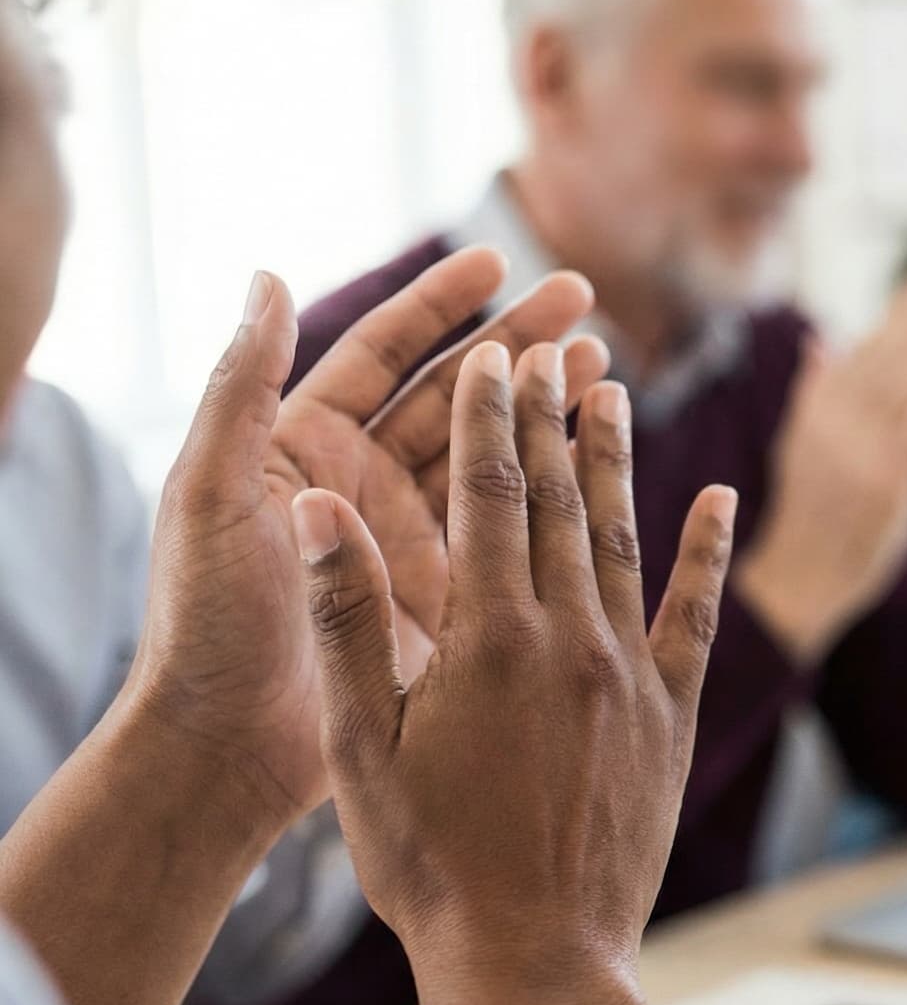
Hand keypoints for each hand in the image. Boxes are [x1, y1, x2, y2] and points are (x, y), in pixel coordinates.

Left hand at [121, 250, 601, 825]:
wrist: (226, 744)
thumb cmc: (204, 620)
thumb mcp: (212, 493)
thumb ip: (241, 387)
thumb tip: (270, 279)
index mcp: (304, 446)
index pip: (382, 354)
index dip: (438, 304)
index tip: (496, 260)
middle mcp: (360, 483)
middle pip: (451, 395)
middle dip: (515, 345)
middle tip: (583, 302)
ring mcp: (406, 541)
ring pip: (489, 456)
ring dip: (543, 409)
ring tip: (604, 366)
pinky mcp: (443, 598)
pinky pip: (507, 533)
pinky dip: (550, 493)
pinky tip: (597, 463)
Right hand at [294, 341, 735, 1004]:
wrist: (537, 956)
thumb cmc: (431, 863)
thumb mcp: (364, 746)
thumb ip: (348, 619)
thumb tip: (318, 505)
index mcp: (489, 640)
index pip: (489, 499)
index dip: (492, 422)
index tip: (493, 358)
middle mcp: (572, 641)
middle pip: (560, 503)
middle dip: (551, 418)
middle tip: (550, 344)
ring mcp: (631, 676)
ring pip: (624, 542)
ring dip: (617, 462)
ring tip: (613, 390)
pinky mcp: (672, 716)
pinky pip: (694, 615)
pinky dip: (705, 553)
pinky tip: (717, 499)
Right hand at [736, 269, 906, 656]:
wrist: (801, 575)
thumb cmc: (813, 510)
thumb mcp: (805, 444)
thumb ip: (817, 392)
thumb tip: (821, 343)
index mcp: (819, 403)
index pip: (870, 340)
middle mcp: (834, 417)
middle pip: (892, 350)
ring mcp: (859, 447)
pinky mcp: (886, 480)